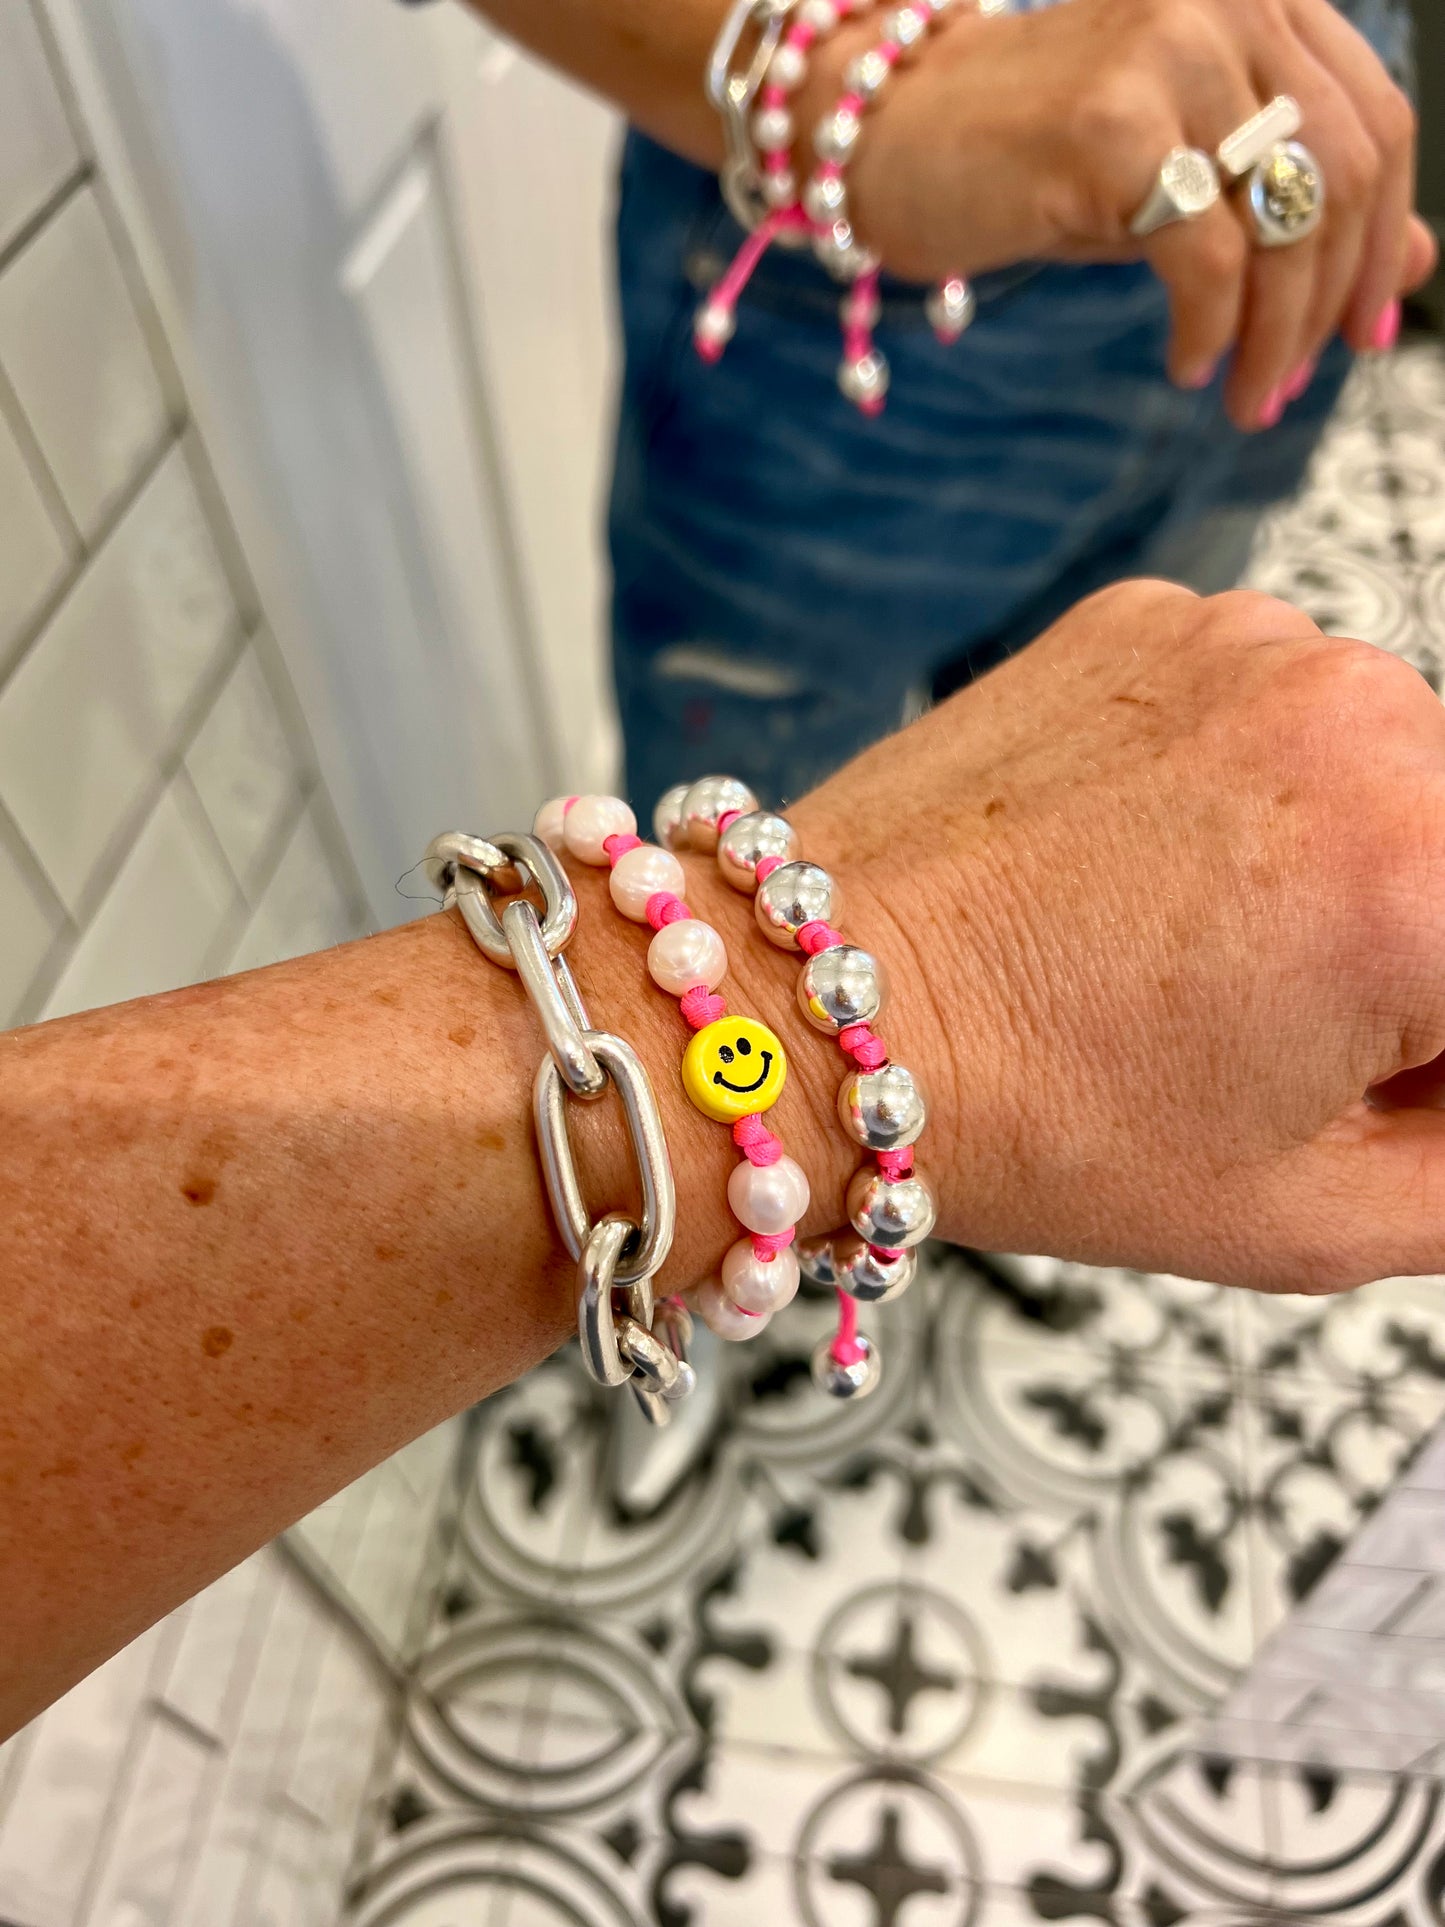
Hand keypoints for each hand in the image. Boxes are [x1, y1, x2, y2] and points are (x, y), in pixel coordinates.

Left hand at [790, 580, 1444, 1292]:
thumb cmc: (1034, 1118)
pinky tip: (1152, 860)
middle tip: (1294, 1031)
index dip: (1440, 1046)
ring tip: (1205, 945)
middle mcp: (1358, 719)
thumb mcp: (1311, 1213)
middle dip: (1423, 950)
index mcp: (1421, 880)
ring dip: (1356, 852)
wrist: (814, 1005)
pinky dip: (1255, 776)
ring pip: (1395, 763)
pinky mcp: (1158, 614)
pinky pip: (1280, 697)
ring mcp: (1250, 643)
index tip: (1386, 1067)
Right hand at [821, 0, 1436, 427]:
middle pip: (1341, 174)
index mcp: (1259, 0)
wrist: (887, 140)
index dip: (1384, 240)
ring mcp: (1169, 50)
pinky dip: (1210, 333)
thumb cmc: (1031, 160)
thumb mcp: (1185, 178)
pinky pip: (1205, 258)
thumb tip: (1418, 264)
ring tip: (1244, 399)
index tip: (1362, 336)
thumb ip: (1295, 204)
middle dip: (1329, 304)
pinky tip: (1186, 367)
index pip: (1377, 122)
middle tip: (1288, 388)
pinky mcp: (1111, 123)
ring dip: (1274, 336)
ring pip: (1281, 221)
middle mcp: (1226, 3)